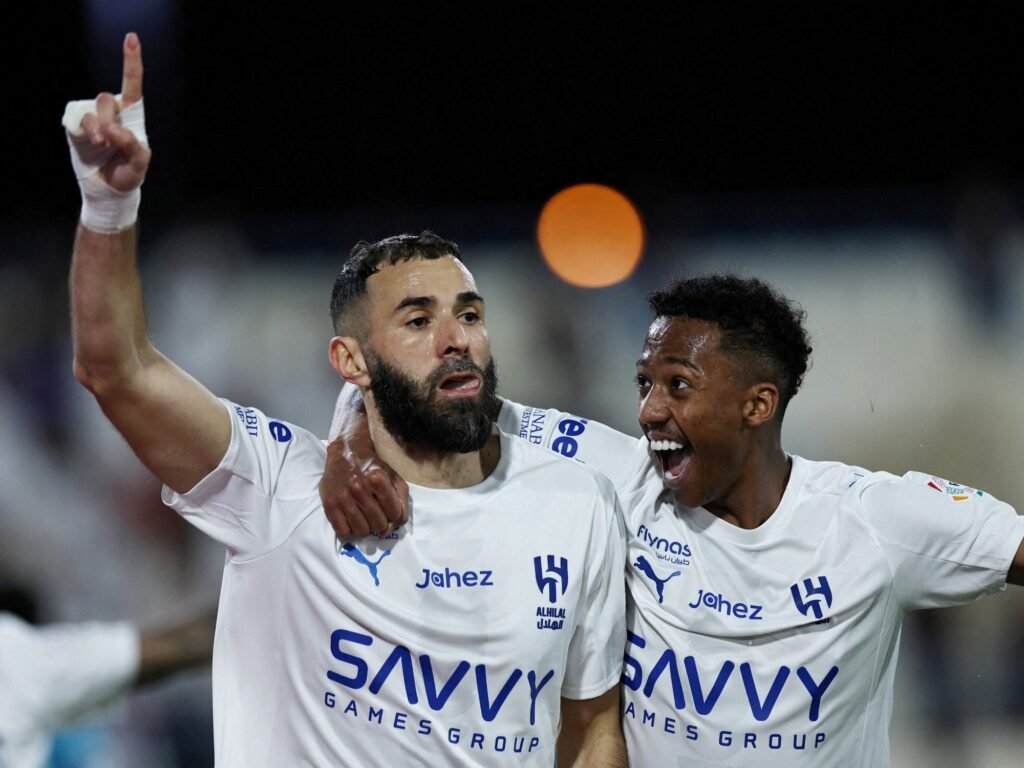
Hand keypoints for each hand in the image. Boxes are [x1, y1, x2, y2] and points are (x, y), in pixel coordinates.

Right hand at [75, 33, 150, 192]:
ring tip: (102, 144)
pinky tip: (92, 142)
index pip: (131, 84)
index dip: (131, 60)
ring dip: (97, 128)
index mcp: (131, 114)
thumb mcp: (140, 162)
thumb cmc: (128, 172)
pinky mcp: (76, 126)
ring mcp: (92, 117)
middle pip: (106, 99)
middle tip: (110, 141)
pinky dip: (85, 130)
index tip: (131, 37)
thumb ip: (132, 145)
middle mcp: (111, 111)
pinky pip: (77, 119)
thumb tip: (115, 130)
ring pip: (92, 110)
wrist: (109, 188)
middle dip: (108, 121)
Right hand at [320, 439, 409, 538]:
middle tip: (376, 516)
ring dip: (366, 529)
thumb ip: (401, 500)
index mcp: (378, 479)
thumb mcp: (394, 477)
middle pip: (379, 524)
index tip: (390, 514)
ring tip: (364, 519)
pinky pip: (343, 531)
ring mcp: (343, 497)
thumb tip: (395, 525)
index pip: (395, 513)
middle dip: (381, 524)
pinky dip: (349, 531)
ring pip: (362, 531)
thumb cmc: (373, 467)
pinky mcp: (329, 504)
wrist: (346, 453)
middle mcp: (359, 488)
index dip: (395, 518)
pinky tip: (352, 521)